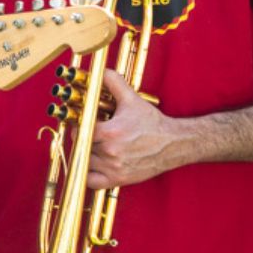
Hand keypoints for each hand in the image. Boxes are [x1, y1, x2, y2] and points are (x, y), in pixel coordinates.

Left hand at [88, 71, 184, 188]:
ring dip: (85, 153)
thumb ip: (115, 83)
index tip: (83, 122)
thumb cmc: (152, 123)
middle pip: (82, 145)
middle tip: (87, 133)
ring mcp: (114, 168)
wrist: (174, 144)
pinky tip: (92, 165)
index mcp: (110, 132)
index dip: (79, 124)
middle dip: (83, 137)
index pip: (81, 129)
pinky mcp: (119, 179)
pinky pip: (92, 182)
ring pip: (85, 161)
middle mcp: (110, 152)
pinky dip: (88, 175)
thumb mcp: (132, 99)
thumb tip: (102, 71)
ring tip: (92, 146)